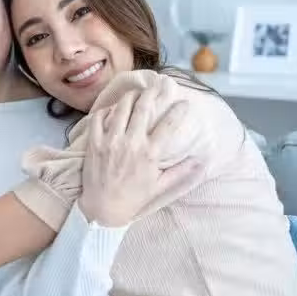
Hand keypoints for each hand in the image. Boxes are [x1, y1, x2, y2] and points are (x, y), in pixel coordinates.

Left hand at [78, 82, 202, 226]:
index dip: (178, 111)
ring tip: (137, 93)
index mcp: (150, 154)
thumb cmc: (133, 199)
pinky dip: (107, 110)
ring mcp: (110, 141)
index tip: (184, 103)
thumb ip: (182, 173)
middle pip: (144, 107)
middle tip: (158, 86)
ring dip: (131, 96)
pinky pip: (98, 117)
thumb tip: (202, 161)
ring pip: (121, 108)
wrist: (102, 209)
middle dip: (153, 93)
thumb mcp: (161, 188)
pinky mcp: (94, 143)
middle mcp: (131, 143)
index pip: (168, 125)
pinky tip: (114, 109)